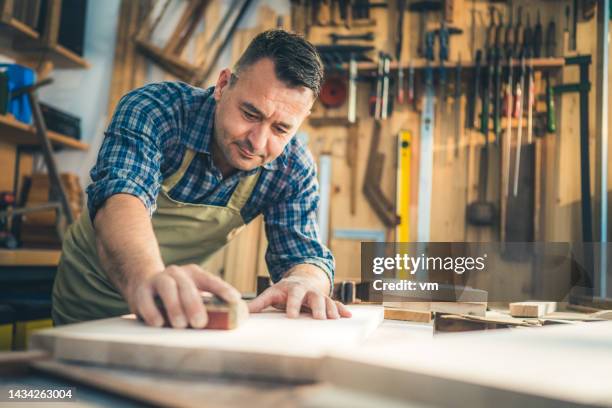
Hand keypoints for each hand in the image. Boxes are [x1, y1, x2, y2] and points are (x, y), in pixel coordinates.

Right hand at [126, 264, 241, 328]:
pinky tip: (159, 323)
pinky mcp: (141, 291)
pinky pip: (146, 300)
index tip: (235, 299)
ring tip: (180, 325)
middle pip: (187, 285)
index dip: (223, 289)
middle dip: (194, 305)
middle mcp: (176, 274)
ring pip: (167, 288)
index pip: (210, 280)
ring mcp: (158, 280)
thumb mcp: (193, 293)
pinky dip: (153, 313)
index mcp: (193, 274)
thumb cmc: (176, 293)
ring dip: (174, 307)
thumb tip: (241, 315)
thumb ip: (212, 303)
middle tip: (200, 323)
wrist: (142, 281)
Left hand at [248, 267, 351, 319]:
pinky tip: (348, 316)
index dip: (293, 305)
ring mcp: (319, 295)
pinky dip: (342, 309)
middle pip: (314, 298)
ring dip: (331, 310)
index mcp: (294, 289)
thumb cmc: (284, 289)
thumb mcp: (271, 293)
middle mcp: (309, 291)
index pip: (293, 296)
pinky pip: (336, 304)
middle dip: (317, 307)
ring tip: (333, 320)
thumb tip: (241, 312)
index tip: (291, 316)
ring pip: (327, 301)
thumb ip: (258, 303)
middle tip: (318, 318)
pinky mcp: (327, 301)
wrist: (302, 278)